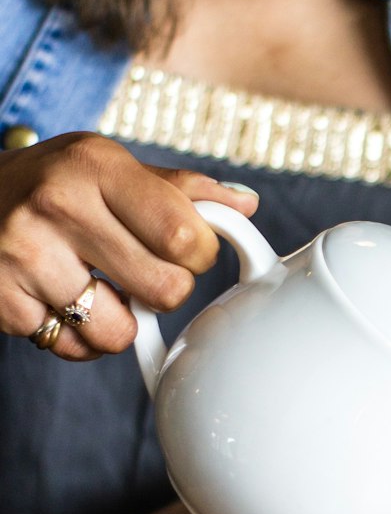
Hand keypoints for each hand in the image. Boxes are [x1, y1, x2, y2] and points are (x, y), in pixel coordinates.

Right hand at [0, 133, 258, 359]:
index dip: (201, 255)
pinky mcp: (2, 302)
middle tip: (144, 271)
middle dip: (167, 289)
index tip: (188, 251)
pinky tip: (67, 302)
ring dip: (123, 321)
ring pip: (119, 332)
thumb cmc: (54, 182)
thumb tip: (244, 204)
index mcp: (96, 167)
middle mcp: (57, 207)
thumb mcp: (109, 165)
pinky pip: (75, 348)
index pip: (186, 236)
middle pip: (165, 290)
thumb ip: (180, 188)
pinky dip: (81, 336)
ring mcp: (23, 257)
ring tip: (103, 289)